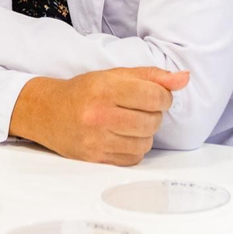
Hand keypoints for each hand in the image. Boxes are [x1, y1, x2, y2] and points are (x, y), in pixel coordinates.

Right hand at [11, 67, 190, 165]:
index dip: (163, 96)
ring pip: (145, 142)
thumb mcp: (115, 75)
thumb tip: (184, 78)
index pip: (155, 95)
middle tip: (140, 109)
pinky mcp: (95, 158)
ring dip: (145, 133)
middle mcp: (100, 115)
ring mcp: (97, 139)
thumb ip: (151, 76)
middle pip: (153, 121)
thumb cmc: (84, 91)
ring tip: (130, 123)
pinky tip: (122, 137)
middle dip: (154, 114)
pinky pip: (134, 158)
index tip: (156, 95)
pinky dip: (134, 148)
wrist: (48, 113)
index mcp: (106, 88)